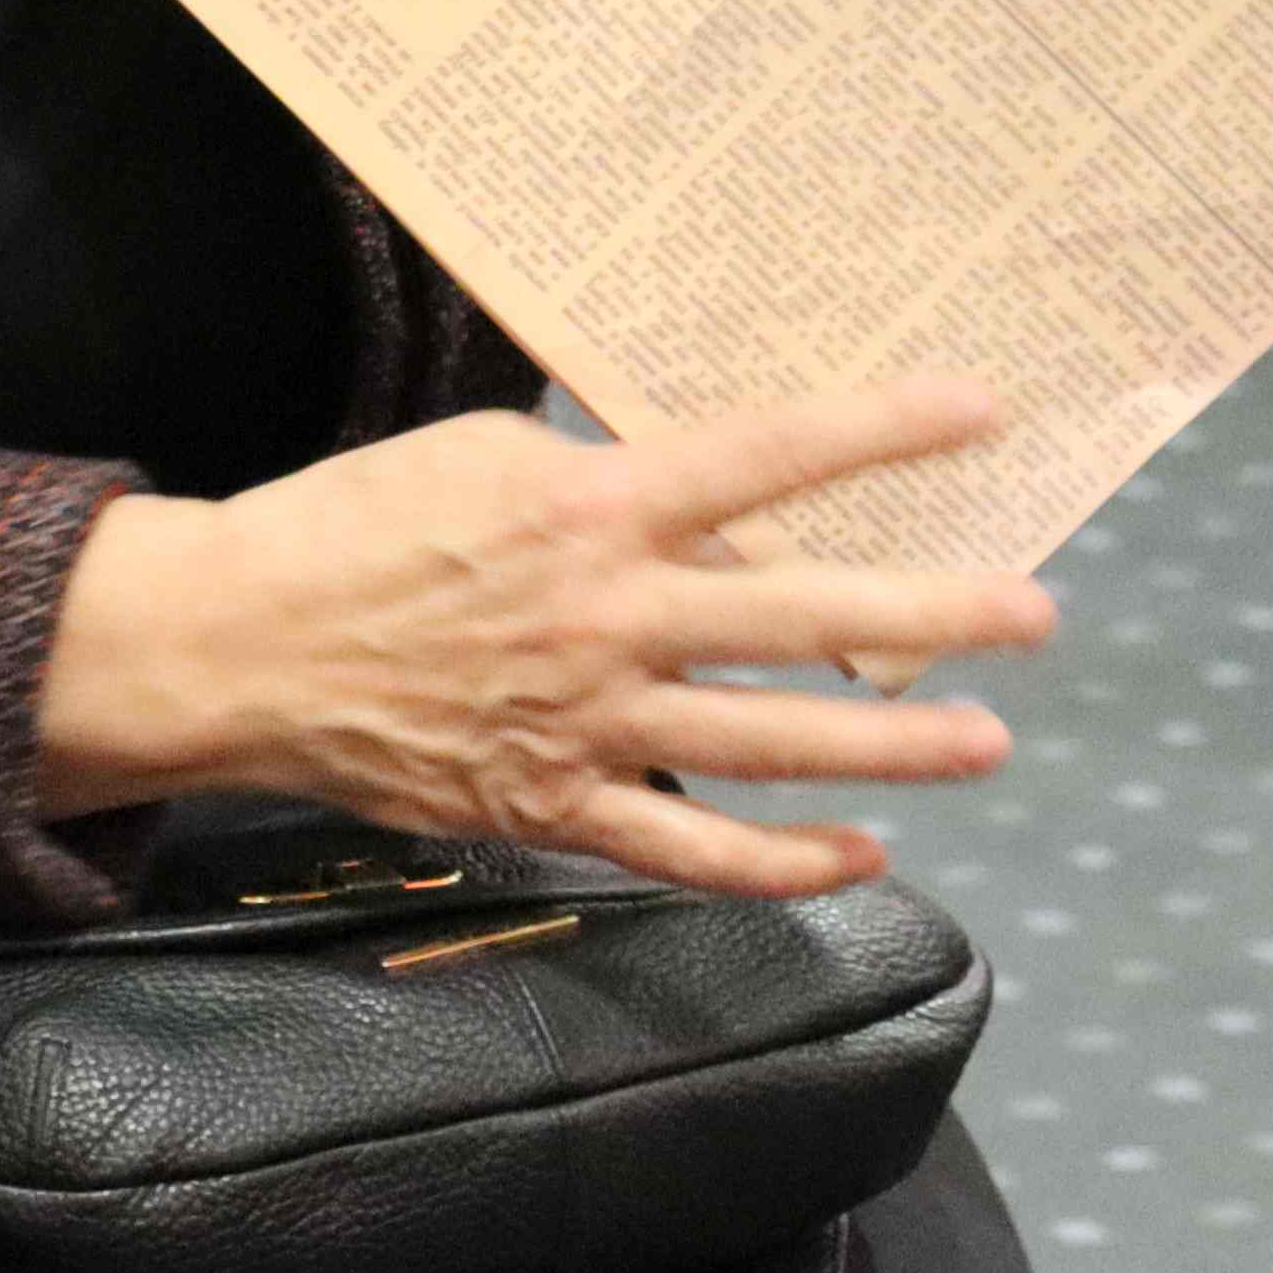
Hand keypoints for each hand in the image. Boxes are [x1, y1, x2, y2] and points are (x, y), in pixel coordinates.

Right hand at [34, 379, 1056, 895]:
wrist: (237, 643)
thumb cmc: (353, 525)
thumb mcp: (480, 453)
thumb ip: (604, 477)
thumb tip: (717, 512)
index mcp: (591, 508)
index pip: (768, 456)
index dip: (884, 430)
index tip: (986, 410)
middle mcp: (611, 617)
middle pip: (807, 616)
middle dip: (936, 614)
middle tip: (1036, 613)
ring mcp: (590, 725)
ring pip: (775, 746)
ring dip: (895, 747)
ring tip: (987, 741)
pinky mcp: (556, 807)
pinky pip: (695, 850)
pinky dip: (787, 862)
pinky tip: (864, 853)